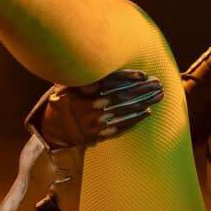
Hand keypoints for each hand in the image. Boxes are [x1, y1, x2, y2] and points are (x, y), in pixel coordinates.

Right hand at [36, 69, 163, 147]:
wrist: (52, 131)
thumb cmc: (61, 103)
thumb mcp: (65, 87)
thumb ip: (82, 81)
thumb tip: (98, 80)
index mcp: (83, 93)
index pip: (110, 83)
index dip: (128, 79)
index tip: (144, 75)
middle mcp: (90, 109)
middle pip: (122, 98)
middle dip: (142, 91)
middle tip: (158, 85)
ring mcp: (95, 123)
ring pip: (123, 113)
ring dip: (143, 104)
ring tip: (158, 96)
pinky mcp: (99, 135)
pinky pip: (120, 127)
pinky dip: (134, 120)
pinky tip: (147, 113)